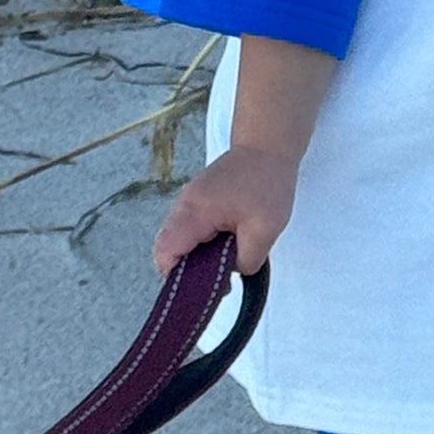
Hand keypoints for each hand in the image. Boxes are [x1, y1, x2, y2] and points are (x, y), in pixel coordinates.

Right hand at [153, 143, 297, 276]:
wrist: (267, 147)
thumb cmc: (268, 184)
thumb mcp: (265, 230)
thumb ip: (246, 260)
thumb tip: (230, 273)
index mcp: (195, 211)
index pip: (165, 252)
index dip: (177, 276)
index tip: (204, 286)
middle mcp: (184, 206)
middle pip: (168, 248)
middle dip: (189, 268)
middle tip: (220, 277)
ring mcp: (188, 201)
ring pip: (179, 239)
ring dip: (198, 255)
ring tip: (226, 259)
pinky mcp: (197, 200)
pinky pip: (189, 229)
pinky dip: (203, 242)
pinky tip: (226, 244)